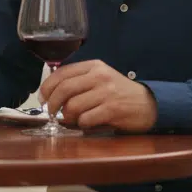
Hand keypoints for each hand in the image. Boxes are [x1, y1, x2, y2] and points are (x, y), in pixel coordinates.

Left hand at [39, 60, 157, 131]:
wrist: (149, 104)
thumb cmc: (119, 93)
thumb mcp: (100, 79)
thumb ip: (79, 81)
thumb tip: (50, 94)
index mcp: (94, 66)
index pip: (61, 73)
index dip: (47, 87)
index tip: (42, 98)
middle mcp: (99, 76)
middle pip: (63, 89)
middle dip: (52, 104)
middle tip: (52, 112)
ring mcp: (107, 92)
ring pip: (72, 106)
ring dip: (67, 117)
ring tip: (72, 119)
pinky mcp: (113, 109)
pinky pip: (85, 119)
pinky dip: (82, 124)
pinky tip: (87, 123)